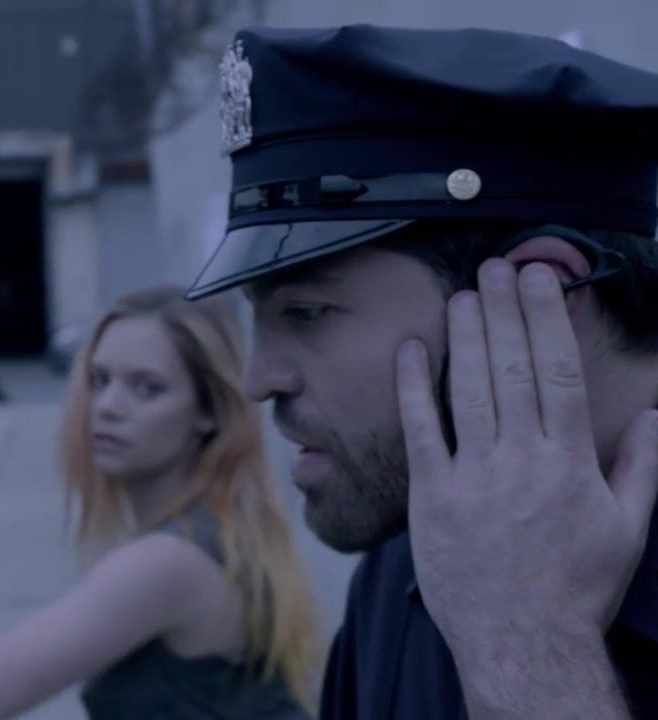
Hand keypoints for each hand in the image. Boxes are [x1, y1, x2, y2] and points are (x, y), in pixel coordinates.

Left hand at [395, 259, 657, 654]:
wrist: (522, 640)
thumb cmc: (576, 587)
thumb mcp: (628, 529)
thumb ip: (642, 467)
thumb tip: (655, 414)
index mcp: (572, 463)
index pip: (559, 372)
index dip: (546, 319)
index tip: (539, 281)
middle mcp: (523, 460)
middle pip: (513, 369)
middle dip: (505, 312)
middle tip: (496, 268)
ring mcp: (475, 476)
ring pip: (470, 390)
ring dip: (466, 336)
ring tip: (464, 294)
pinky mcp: (432, 495)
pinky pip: (421, 429)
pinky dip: (414, 386)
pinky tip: (411, 348)